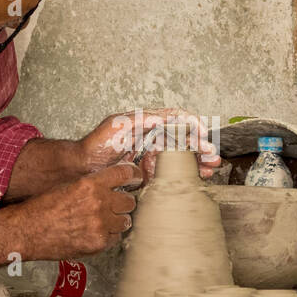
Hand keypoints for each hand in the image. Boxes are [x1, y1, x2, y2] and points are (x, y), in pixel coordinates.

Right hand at [18, 162, 141, 257]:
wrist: (27, 231)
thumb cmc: (42, 208)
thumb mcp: (68, 185)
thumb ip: (92, 184)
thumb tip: (111, 184)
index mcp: (90, 184)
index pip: (124, 174)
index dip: (132, 175)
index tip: (135, 178)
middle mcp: (98, 202)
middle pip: (129, 201)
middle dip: (123, 203)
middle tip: (114, 206)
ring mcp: (99, 224)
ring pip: (125, 221)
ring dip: (117, 221)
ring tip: (103, 221)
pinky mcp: (97, 243)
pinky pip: (115, 238)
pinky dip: (108, 236)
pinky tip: (95, 233)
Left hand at [79, 107, 221, 182]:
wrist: (83, 169)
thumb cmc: (96, 144)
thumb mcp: (116, 126)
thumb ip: (139, 120)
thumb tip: (160, 118)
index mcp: (147, 123)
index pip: (175, 119)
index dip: (191, 123)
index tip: (203, 132)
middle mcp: (152, 137)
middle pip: (183, 140)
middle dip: (200, 147)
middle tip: (213, 156)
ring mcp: (152, 155)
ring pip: (181, 157)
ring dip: (198, 162)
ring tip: (211, 168)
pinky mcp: (149, 172)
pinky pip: (171, 173)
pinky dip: (185, 176)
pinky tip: (197, 178)